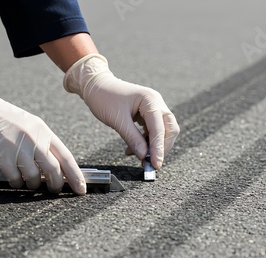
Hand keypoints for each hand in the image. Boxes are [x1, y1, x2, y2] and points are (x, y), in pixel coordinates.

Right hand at [0, 70, 85, 193]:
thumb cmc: (1, 118)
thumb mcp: (28, 125)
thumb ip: (41, 142)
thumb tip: (53, 166)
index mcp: (44, 131)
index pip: (66, 157)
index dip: (76, 175)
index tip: (81, 188)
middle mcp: (34, 139)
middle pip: (54, 170)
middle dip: (56, 185)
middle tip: (54, 190)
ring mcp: (18, 148)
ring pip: (35, 177)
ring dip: (34, 185)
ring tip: (29, 182)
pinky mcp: (2, 156)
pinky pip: (16, 178)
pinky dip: (16, 183)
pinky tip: (14, 179)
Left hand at [64, 54, 179, 168]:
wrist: (96, 86)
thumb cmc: (104, 97)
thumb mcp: (117, 120)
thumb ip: (132, 138)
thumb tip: (143, 156)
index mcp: (150, 100)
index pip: (160, 128)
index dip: (159, 148)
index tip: (156, 164)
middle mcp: (156, 103)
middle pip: (169, 129)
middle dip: (162, 147)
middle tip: (152, 163)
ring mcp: (154, 108)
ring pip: (163, 131)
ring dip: (154, 146)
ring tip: (140, 157)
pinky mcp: (148, 114)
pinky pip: (154, 131)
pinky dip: (147, 142)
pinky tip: (135, 149)